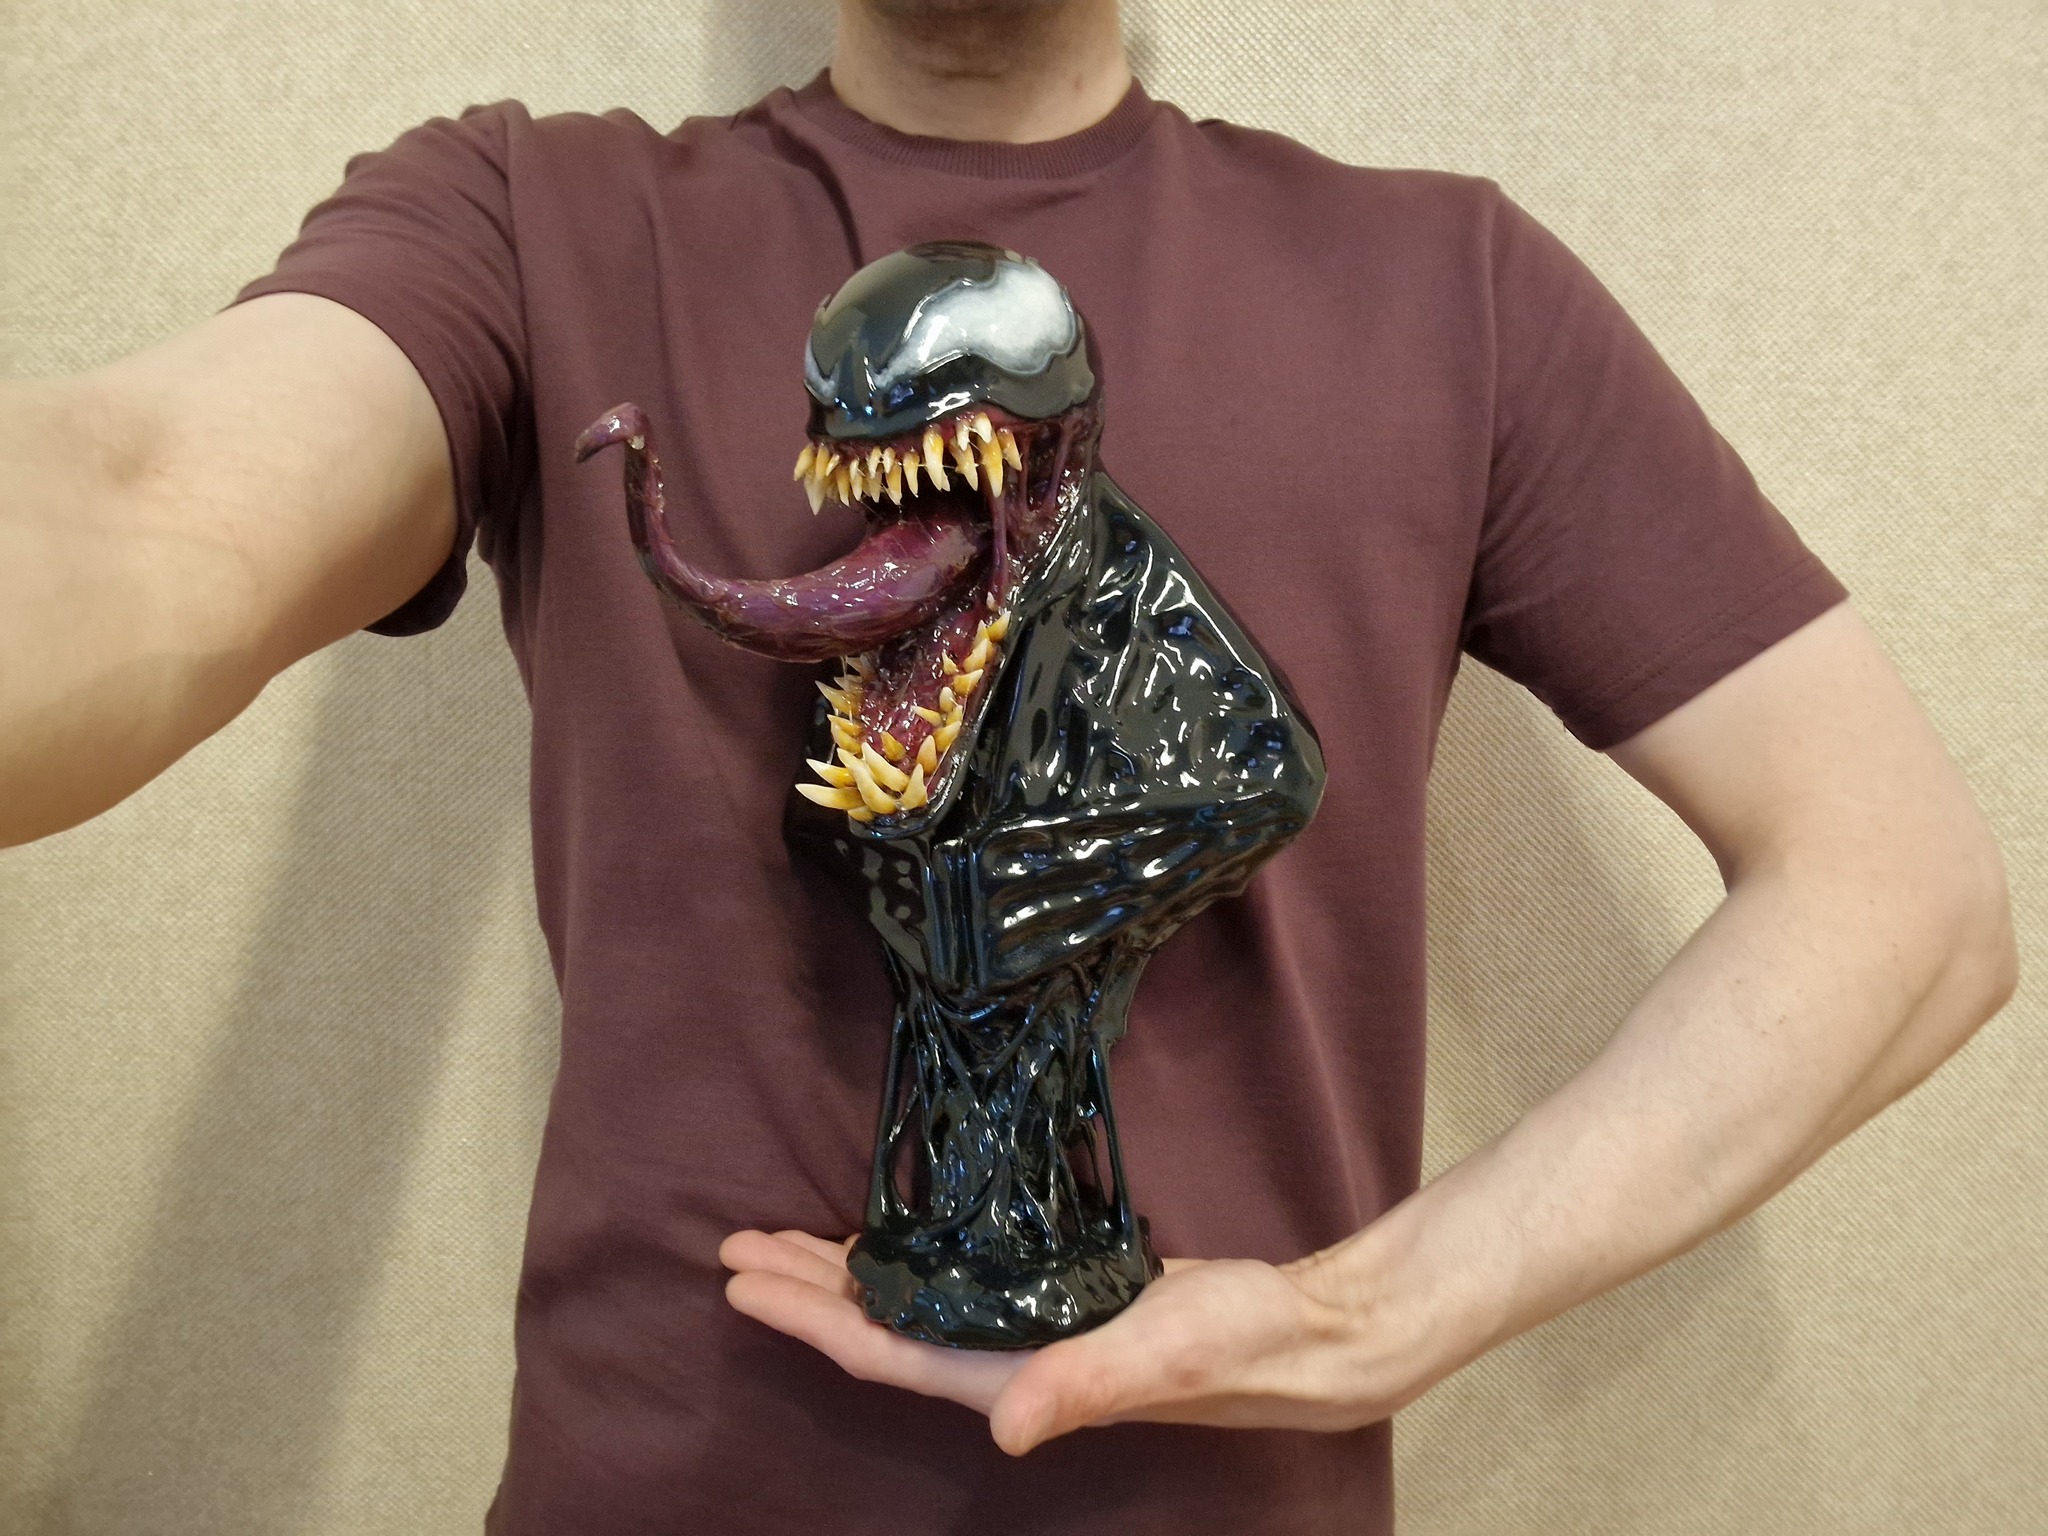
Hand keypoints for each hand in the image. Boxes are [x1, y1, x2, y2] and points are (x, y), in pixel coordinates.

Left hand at [718, 1229, 1406, 1454]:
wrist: (1303, 1337)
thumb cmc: (1236, 1342)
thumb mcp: (1161, 1351)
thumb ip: (1081, 1386)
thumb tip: (1001, 1430)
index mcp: (1012, 1375)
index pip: (883, 1350)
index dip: (807, 1318)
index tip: (741, 1275)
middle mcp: (1006, 1360)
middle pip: (879, 1328)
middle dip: (802, 1291)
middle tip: (733, 1245)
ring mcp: (1029, 1333)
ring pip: (911, 1306)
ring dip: (844, 1276)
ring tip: (784, 1242)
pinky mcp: (1056, 1301)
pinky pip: (954, 1281)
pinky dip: (908, 1257)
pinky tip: (894, 1236)